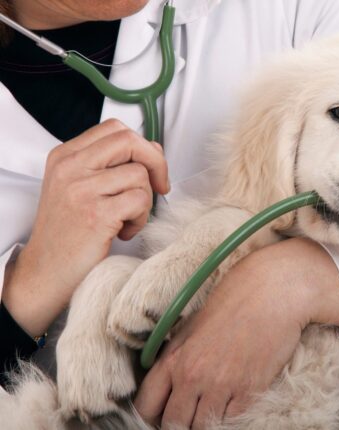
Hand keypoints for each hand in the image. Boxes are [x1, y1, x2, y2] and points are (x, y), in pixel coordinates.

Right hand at [2, 119, 169, 336]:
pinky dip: (141, 219)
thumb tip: (153, 148)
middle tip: (159, 187)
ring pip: (140, 175)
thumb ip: (110, 166)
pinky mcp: (95, 214)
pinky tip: (124, 232)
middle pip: (130, 141)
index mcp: (65, 156)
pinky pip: (140, 201)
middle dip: (156, 163)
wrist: (45, 273)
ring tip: (127, 220)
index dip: (142, 145)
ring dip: (145, 201)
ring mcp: (81, 190)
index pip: (115, 129)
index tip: (150, 168)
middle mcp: (70, 168)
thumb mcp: (80, 188)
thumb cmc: (68, 233)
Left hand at [134, 238, 338, 429]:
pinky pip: (232, 421)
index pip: (146, 407)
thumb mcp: (193, 326)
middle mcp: (192, 376)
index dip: (154, 416)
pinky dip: (231, 416)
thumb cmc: (234, 301)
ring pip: (203, 427)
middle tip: (192, 414)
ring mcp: (221, 385)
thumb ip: (177, 357)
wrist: (273, 292)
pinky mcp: (249, 390)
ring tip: (215, 406)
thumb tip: (170, 384)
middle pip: (174, 424)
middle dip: (181, 423)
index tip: (165, 413)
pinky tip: (234, 400)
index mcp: (174, 358)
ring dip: (207, 421)